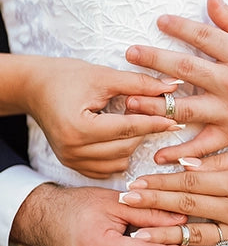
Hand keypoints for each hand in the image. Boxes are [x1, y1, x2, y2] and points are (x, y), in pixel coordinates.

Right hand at [20, 55, 180, 177]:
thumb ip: (138, 84)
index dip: (154, 122)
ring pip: (118, 162)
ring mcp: (71, 160)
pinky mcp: (72, 164)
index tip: (174, 119)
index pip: (127, 129)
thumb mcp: (103, 76)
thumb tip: (171, 87)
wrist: (35, 88)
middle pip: (124, 147)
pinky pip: (106, 169)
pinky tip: (121, 139)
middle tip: (156, 117)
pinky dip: (118, 156)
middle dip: (143, 132)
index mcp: (78, 127)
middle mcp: (72, 149)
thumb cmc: (66, 77)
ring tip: (135, 124)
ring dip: (131, 145)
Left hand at [119, 148, 227, 245]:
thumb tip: (183, 164)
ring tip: (135, 237)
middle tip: (125, 204)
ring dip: (163, 237)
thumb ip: (218, 160)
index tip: (137, 184)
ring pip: (195, 237)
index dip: (160, 183)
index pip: (189, 182)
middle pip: (186, 207)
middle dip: (152, 204)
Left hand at [125, 0, 227, 162]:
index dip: (179, 27)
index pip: (203, 37)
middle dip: (155, 60)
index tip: (159, 21)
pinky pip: (202, 146)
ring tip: (130, 102)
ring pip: (186, 108)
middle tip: (130, 54)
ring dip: (156, 105)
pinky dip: (181, 153)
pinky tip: (159, 155)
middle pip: (186, 70)